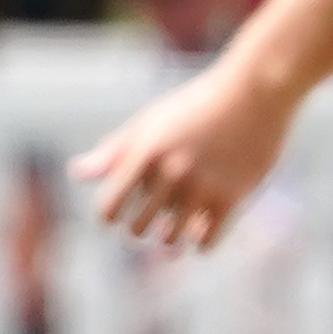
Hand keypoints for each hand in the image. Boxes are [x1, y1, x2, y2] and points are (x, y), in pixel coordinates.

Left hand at [71, 59, 293, 249]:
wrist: (255, 91)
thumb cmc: (197, 104)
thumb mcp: (152, 122)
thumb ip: (115, 150)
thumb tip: (77, 174)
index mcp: (145, 152)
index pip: (110, 207)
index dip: (110, 215)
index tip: (117, 214)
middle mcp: (170, 172)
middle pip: (138, 228)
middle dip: (140, 226)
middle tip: (149, 218)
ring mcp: (202, 187)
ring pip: (171, 239)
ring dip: (168, 238)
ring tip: (172, 225)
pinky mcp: (233, 198)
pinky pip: (206, 242)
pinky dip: (198, 242)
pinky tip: (199, 229)